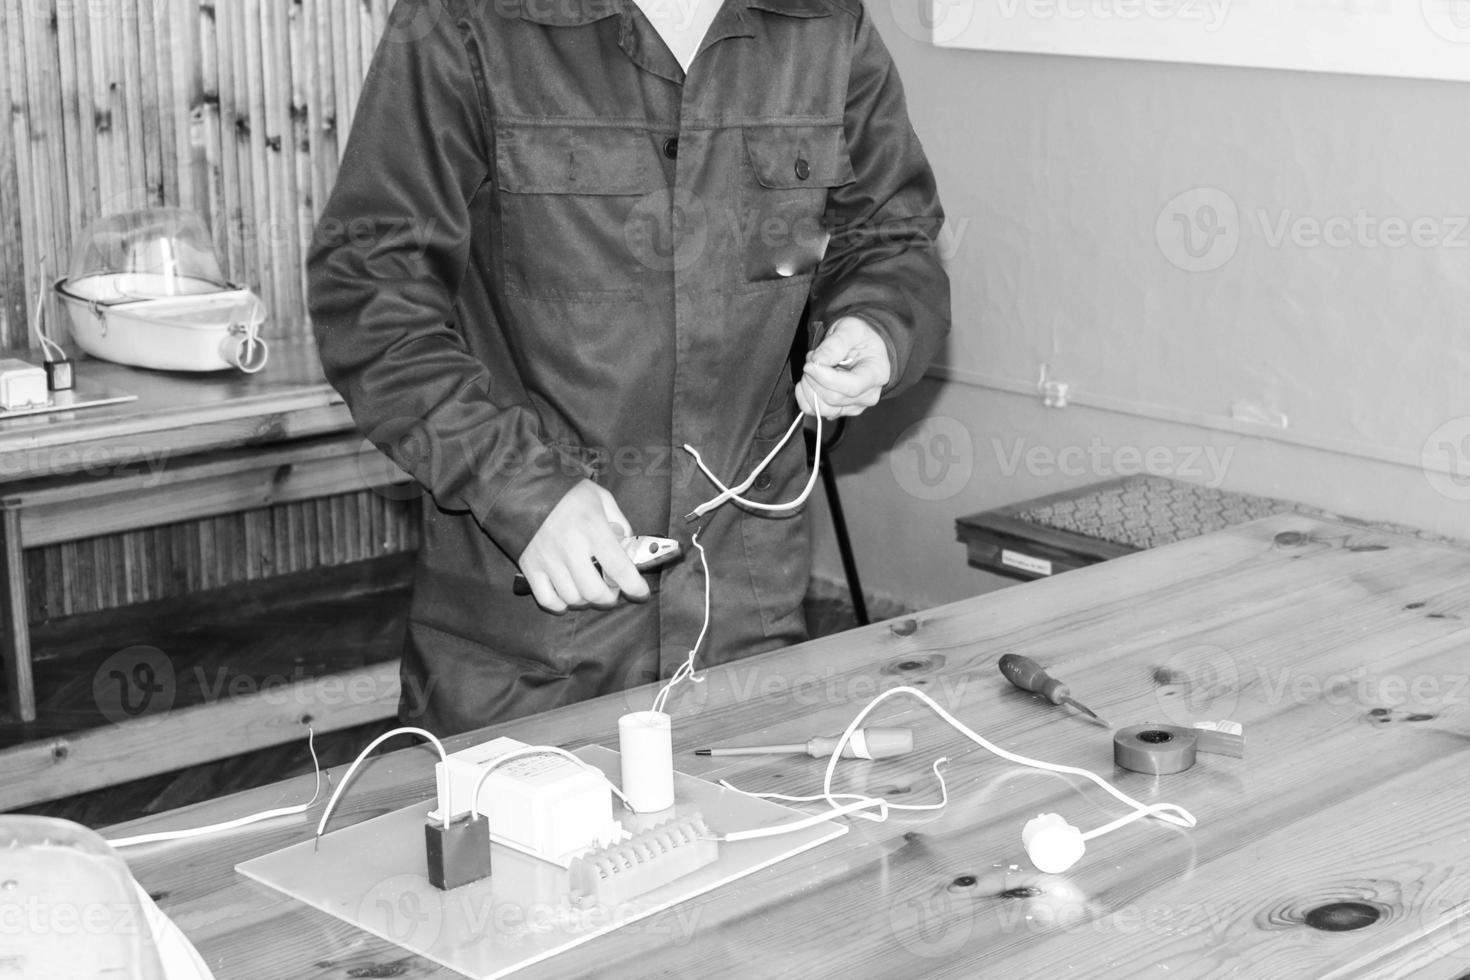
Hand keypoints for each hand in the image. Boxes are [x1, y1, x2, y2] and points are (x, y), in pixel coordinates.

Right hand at [517, 480, 649, 611]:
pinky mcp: (529, 567)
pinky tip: (568, 595)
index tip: (641, 593)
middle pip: (595, 592)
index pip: (618, 568)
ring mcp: (547, 560)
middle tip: (612, 590)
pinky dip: (561, 605)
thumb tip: (628, 550)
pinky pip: (548, 600)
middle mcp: (570, 548)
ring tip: (590, 589)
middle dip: (609, 598)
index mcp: (592, 528)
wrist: (526, 489)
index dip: (634, 586)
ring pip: (573, 598)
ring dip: (587, 600)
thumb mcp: (603, 498)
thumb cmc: (570, 494)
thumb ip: (620, 523)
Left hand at [795, 316, 891, 418]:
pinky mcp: (840, 410)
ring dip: (808, 388)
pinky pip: (816, 412)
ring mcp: (855, 406)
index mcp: (876, 373)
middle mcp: (868, 395)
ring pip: (824, 408)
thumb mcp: (851, 329)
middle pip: (834, 398)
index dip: (826, 378)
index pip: (852, 386)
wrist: (860, 347)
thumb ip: (836, 343)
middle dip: (814, 379)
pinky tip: (807, 382)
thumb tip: (819, 360)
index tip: (810, 364)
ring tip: (812, 369)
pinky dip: (805, 398)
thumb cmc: (859, 338)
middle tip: (811, 359)